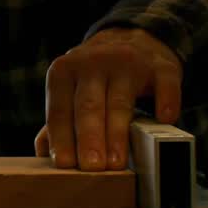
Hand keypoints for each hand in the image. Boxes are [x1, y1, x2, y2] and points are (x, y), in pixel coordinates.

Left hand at [34, 28, 181, 170]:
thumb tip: (42, 153)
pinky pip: (164, 84)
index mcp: (65, 71)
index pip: (60, 108)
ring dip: (117, 133)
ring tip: (116, 163)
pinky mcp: (160, 65)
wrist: (132, 40)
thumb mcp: (71, 89)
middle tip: (91, 167)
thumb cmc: (96, 76)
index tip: (64, 164)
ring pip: (121, 101)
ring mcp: (127, 62)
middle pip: (88, 105)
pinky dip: (165, 101)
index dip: (61, 137)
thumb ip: (59, 120)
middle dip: (88, 137)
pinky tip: (164, 119)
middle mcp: (93, 63)